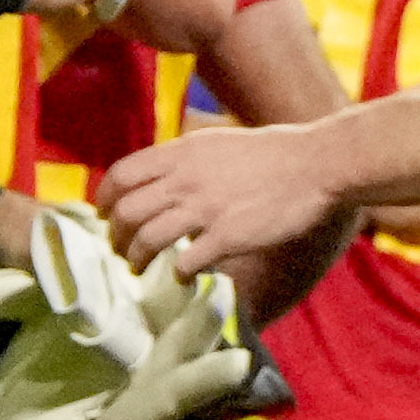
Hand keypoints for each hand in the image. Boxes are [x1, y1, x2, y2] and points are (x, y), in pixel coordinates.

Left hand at [102, 122, 339, 274]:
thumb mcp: (217, 142)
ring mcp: (205, 209)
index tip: (104, 215)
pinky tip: (181, 277)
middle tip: (117, 249)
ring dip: (136, 257)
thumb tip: (165, 174)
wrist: (314, 165)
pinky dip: (177, 273)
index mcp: (180, 153)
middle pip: (127, 211)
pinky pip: (186, 261)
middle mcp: (185, 180)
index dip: (105, 199)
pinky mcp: (228, 236)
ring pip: (148, 238)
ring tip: (136, 268)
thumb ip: (186, 158)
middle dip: (115, 235)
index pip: (122, 175)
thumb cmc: (272, 153)